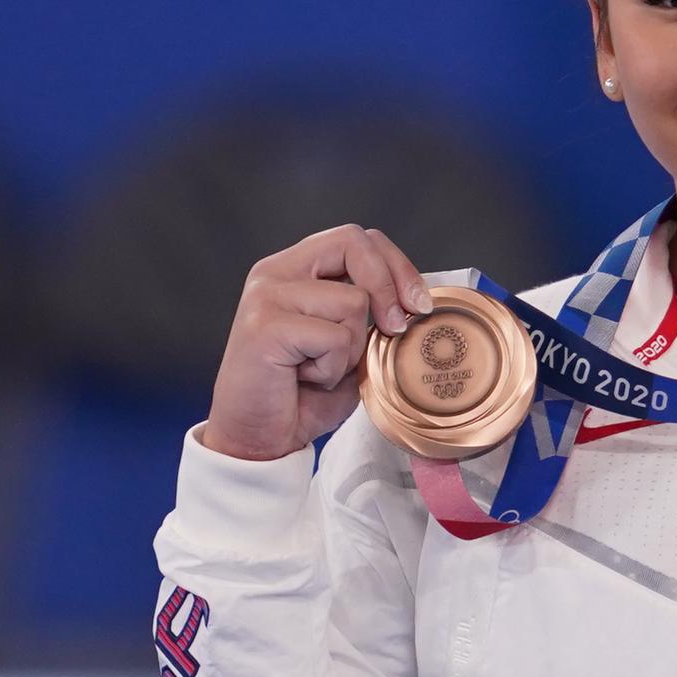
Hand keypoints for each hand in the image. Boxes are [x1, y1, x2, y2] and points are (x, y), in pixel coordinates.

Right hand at [201, 224, 433, 461]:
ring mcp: (266, 296)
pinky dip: (332, 369)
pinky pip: (335, 338)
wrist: (258, 438)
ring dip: (353, 347)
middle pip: (354, 243)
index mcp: (294, 269)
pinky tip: (305, 379)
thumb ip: (371, 314)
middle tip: (396, 328)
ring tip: (320, 367)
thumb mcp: (349, 345)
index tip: (418, 304)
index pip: (356, 238)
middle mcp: (275, 272)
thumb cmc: (303, 394)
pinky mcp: (265, 327)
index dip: (396, 265)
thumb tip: (416, 301)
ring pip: (353, 301)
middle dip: (390, 286)